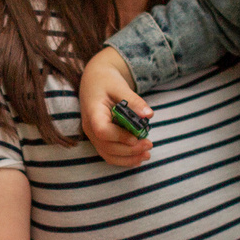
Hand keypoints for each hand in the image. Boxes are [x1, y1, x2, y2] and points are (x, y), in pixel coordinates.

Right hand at [78, 48, 152, 167]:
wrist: (94, 80)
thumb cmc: (106, 81)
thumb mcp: (120, 86)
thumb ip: (134, 101)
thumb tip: (149, 115)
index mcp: (93, 112)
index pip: (102, 131)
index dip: (120, 137)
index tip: (137, 137)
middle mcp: (90, 127)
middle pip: (107, 146)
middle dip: (130, 150)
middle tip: (149, 144)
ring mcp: (93, 135)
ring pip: (108, 154)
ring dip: (128, 158)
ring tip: (147, 155)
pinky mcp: (99, 139)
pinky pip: (109, 154)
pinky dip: (124, 159)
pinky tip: (138, 158)